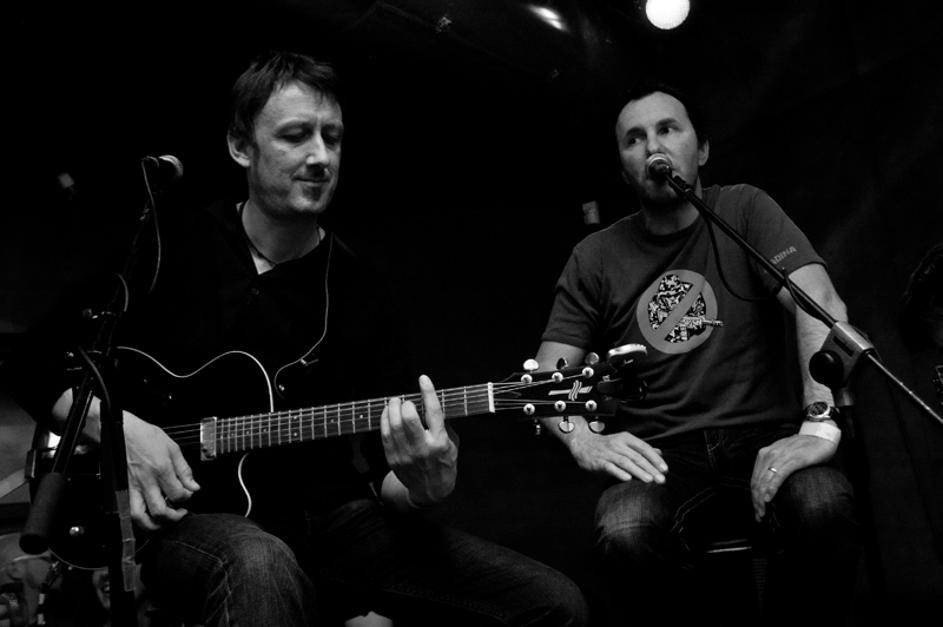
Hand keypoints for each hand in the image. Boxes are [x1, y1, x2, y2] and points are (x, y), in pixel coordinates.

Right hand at [123, 413, 200, 530]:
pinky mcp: (123, 489)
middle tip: (180, 513)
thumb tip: (194, 486)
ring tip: (164, 522)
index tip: (189, 494)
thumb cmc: (147, 437)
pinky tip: (148, 517)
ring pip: (140, 517)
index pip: (178, 494)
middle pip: (160, 511)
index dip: (187, 497)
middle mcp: (146, 481)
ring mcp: (132, 487)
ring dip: (154, 525)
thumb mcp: (173, 448)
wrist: (124, 432)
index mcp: (161, 469)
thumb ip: (185, 470)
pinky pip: (128, 511)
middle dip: (173, 518)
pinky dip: (139, 519)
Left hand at [380, 375, 457, 505]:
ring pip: (393, 425)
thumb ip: (443, 424)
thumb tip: (430, 402)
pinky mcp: (393, 459)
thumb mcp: (452, 443)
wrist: (432, 490)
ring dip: (392, 408)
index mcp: (440, 441)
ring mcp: (406, 455)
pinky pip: (385, 435)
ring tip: (394, 403)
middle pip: (408, 418)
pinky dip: (385, 420)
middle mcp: (422, 448)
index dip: (427, 392)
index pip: (433, 412)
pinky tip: (388, 414)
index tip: (423, 379)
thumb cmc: (444, 462)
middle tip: (405, 400)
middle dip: (405, 403)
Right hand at [567, 429, 666, 482]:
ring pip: (626, 462)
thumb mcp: (624, 442)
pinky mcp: (599, 462)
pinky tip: (628, 479)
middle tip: (661, 480)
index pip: (644, 448)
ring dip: (638, 472)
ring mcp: (608, 453)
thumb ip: (641, 448)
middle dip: (651, 469)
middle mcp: (618, 444)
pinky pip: (611, 467)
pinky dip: (619, 473)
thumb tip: (659, 453)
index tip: (665, 469)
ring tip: (649, 480)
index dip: (655, 459)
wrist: (583, 443)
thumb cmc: (607, 445)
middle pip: (637, 457)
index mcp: (626, 438)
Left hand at [751, 433, 837, 520]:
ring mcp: (779, 457)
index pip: (755, 480)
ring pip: (765, 481)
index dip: (754, 497)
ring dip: (762, 499)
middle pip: (757, 483)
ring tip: (763, 512)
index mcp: (764, 455)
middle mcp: (768, 455)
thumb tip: (767, 488)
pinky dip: (772, 488)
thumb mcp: (783, 457)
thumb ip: (774, 469)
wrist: (820, 435)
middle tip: (759, 516)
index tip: (757, 511)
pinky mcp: (792, 460)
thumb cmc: (802, 448)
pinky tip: (769, 498)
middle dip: (756, 502)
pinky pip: (778, 476)